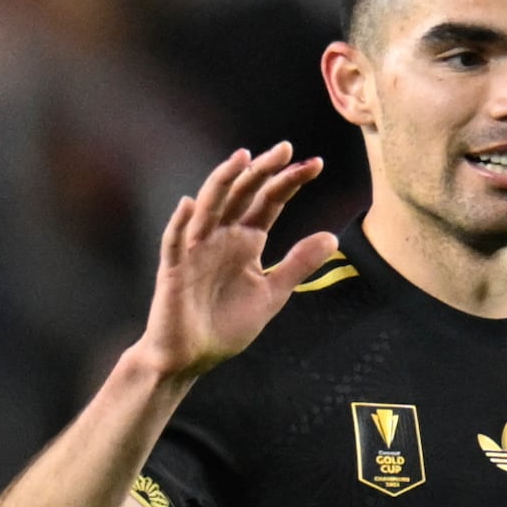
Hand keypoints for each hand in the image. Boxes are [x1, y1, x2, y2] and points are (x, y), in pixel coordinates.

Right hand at [141, 142, 336, 379]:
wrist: (192, 357)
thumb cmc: (225, 325)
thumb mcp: (271, 294)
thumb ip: (297, 265)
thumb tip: (332, 237)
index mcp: (246, 240)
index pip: (269, 201)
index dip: (290, 182)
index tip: (316, 165)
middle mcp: (222, 236)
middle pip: (242, 193)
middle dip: (263, 170)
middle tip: (286, 148)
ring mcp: (196, 249)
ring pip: (209, 206)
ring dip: (222, 182)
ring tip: (242, 158)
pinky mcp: (174, 269)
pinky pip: (174, 241)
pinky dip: (180, 223)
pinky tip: (189, 204)